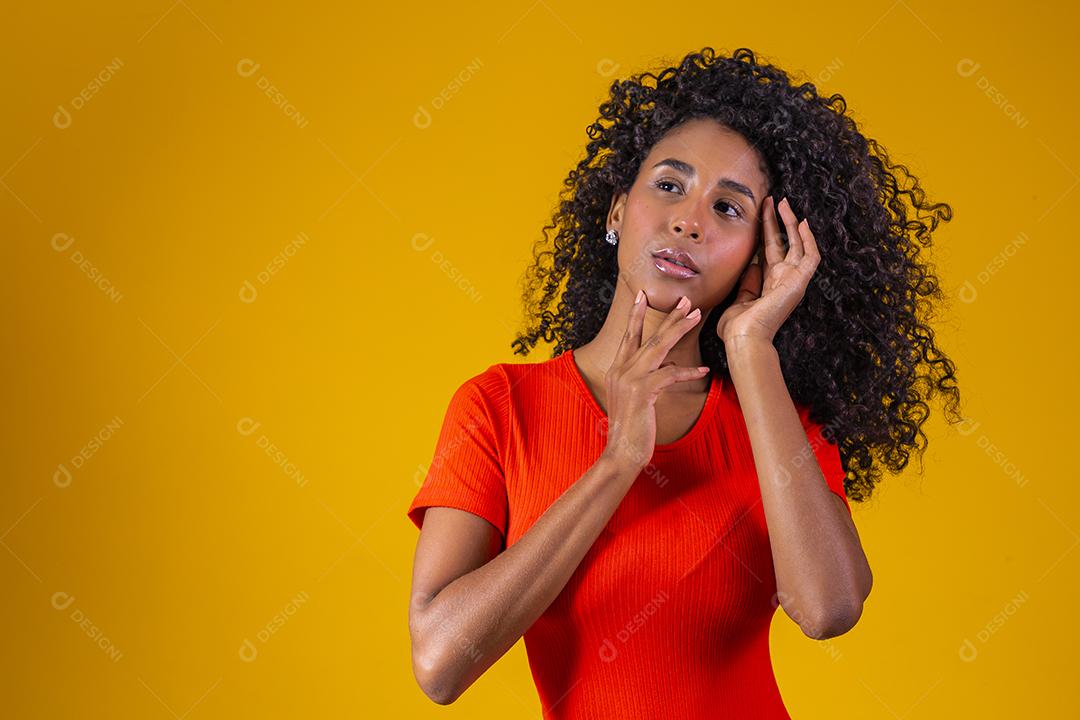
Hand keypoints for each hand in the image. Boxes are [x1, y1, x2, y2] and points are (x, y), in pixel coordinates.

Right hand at [599, 290, 710, 474]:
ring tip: (695, 315)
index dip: (636, 316)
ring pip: (658, 347)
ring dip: (678, 329)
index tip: (642, 296)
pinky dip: (686, 371)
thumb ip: (647, 380)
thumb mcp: (637, 400)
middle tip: (684, 300)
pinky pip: (669, 374)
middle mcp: (620, 370)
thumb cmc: (631, 429)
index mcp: (616, 370)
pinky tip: (702, 369)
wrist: (621, 453)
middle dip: (667, 316)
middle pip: (647, 336)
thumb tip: (666, 367)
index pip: (628, 337)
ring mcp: (629, 380)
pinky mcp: (642, 392)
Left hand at [714, 196, 820, 345]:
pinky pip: (810, 256)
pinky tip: (803, 223)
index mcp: (769, 283)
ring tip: (784, 203)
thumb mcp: (739, 299)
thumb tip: (751, 264)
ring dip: (792, 223)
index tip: (760, 212)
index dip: (766, 230)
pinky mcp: (799, 282)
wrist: (744, 339)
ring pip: (798, 244)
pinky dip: (809, 239)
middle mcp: (784, 279)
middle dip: (778, 221)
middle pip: (783, 243)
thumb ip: (746, 282)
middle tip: (772, 200)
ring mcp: (793, 280)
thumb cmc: (737, 328)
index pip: (770, 250)